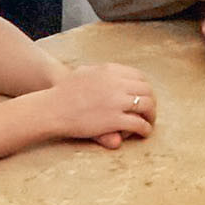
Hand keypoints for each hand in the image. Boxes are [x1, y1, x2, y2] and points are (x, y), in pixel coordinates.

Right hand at [37, 62, 155, 149]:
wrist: (53, 108)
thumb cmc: (64, 91)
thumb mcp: (84, 72)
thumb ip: (100, 72)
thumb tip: (109, 74)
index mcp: (110, 71)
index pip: (139, 76)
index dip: (144, 87)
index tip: (144, 96)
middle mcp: (117, 84)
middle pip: (146, 90)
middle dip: (151, 101)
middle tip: (150, 111)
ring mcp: (117, 101)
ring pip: (146, 105)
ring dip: (151, 115)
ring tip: (149, 122)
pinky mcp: (114, 119)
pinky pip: (138, 123)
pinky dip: (145, 128)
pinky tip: (144, 132)